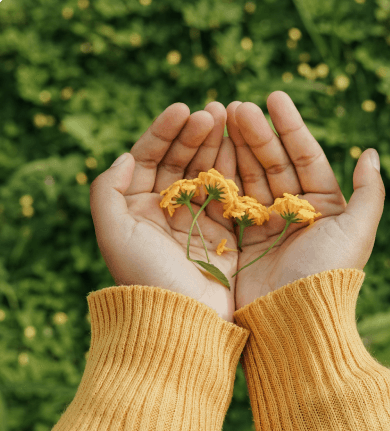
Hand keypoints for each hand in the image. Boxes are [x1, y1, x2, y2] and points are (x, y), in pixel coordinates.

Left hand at [90, 102, 239, 322]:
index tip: (182, 110)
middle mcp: (165, 209)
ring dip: (215, 144)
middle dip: (194, 134)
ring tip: (228, 118)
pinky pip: (226, 190)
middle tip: (213, 111)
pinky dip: (232, 168)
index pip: (148, 158)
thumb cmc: (145, 275)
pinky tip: (239, 146)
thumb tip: (125, 156)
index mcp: (137, 206)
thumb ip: (107, 190)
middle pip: (178, 160)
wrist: (183, 317)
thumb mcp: (113, 233)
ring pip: (204, 171)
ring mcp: (196, 217)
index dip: (163, 132)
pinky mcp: (222, 229)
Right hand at [226, 91, 385, 310]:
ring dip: (236, 147)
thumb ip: (370, 192)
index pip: (305, 156)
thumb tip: (372, 153)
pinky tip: (210, 151)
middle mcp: (293, 211)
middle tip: (237, 106)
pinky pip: (230, 199)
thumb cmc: (327, 273)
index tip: (273, 97)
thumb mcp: (357, 231)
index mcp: (322, 205)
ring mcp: (265, 223)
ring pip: (249, 176)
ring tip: (221, 117)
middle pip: (273, 162)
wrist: (293, 319)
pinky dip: (221, 175)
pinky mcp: (241, 237)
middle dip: (256, 133)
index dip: (290, 126)